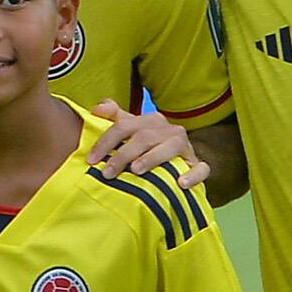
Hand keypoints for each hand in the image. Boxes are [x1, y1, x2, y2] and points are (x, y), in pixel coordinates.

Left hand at [80, 100, 195, 178]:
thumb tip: (98, 108)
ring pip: (170, 147)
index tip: (90, 160)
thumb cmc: (146, 148)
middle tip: (107, 173)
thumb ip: (114, 118)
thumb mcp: (130, 132)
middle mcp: (169, 129)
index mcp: (150, 121)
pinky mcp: (197, 163)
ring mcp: (185, 146)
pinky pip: (200, 168)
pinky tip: (181, 183)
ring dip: (152, 158)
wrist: (178, 161)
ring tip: (136, 170)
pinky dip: (192, 175)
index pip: (123, 127)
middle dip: (123, 155)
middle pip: (144, 137)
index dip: (105, 142)